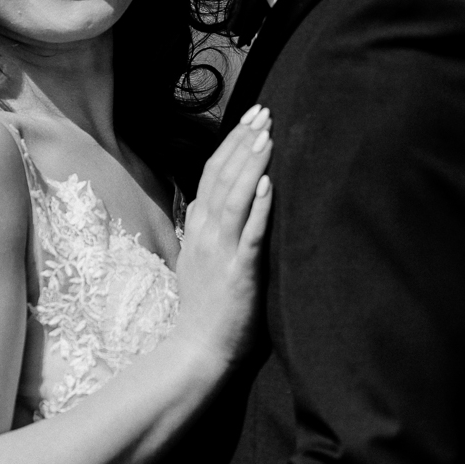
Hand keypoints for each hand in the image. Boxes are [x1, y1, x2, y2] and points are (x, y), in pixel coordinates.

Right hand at [172, 104, 273, 367]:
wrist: (196, 350)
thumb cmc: (204, 308)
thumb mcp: (195, 260)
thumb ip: (202, 230)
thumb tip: (208, 202)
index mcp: (197, 227)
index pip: (211, 173)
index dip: (231, 143)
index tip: (251, 118)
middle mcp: (205, 233)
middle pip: (222, 176)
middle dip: (244, 141)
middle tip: (264, 113)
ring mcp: (220, 251)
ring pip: (234, 197)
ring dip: (251, 163)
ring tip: (268, 135)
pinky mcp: (237, 272)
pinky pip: (249, 234)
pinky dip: (258, 207)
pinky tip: (269, 185)